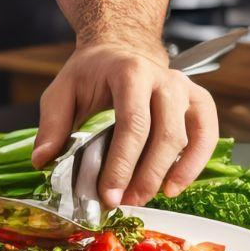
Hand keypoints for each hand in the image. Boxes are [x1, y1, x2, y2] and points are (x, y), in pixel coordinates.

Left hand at [30, 38, 219, 207]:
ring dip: (167, 174)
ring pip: (187, 138)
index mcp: (130, 72)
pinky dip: (194, 164)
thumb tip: (43, 160)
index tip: (109, 194)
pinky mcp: (198, 102)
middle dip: (144, 176)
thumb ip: (53, 123)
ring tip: (142, 198)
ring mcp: (185, 89)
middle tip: (123, 202)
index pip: (133, 123)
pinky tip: (174, 186)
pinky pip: (207, 135)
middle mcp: (164, 78)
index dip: (122, 164)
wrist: (121, 48)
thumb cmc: (92, 73)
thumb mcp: (63, 89)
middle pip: (164, 134)